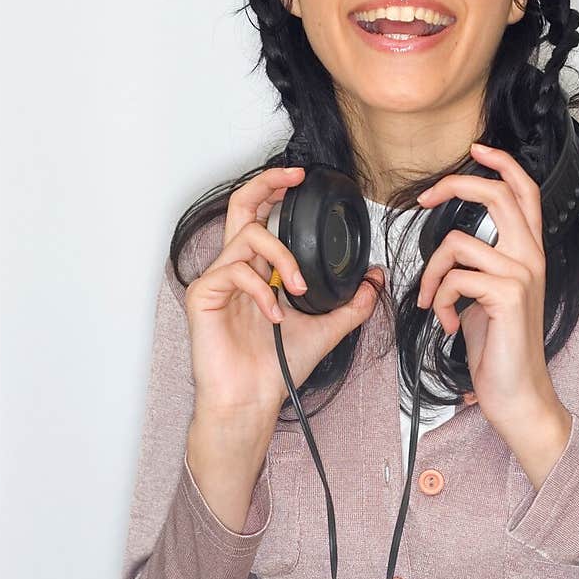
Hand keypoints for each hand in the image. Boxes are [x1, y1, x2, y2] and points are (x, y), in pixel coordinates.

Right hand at [185, 165, 382, 427]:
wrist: (252, 399)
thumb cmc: (277, 367)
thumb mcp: (327, 329)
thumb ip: (352, 303)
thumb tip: (375, 277)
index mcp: (257, 269)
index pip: (261, 216)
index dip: (275, 190)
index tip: (301, 179)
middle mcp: (235, 267)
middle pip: (240, 205)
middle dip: (267, 183)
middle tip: (293, 178)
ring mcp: (216, 280)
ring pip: (247, 236)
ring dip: (282, 257)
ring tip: (298, 288)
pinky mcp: (203, 296)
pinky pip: (234, 271)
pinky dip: (262, 290)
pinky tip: (275, 315)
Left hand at [416, 142, 569, 450]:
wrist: (517, 393)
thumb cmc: (500, 347)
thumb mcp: (485, 297)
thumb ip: (475, 267)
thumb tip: (448, 251)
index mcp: (528, 252)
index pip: (525, 191)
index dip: (502, 163)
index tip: (476, 149)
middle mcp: (531, 257)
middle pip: (497, 194)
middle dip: (453, 186)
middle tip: (423, 200)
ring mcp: (522, 274)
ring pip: (458, 243)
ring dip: (431, 274)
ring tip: (431, 301)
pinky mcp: (507, 295)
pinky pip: (453, 278)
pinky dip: (437, 301)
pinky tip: (445, 324)